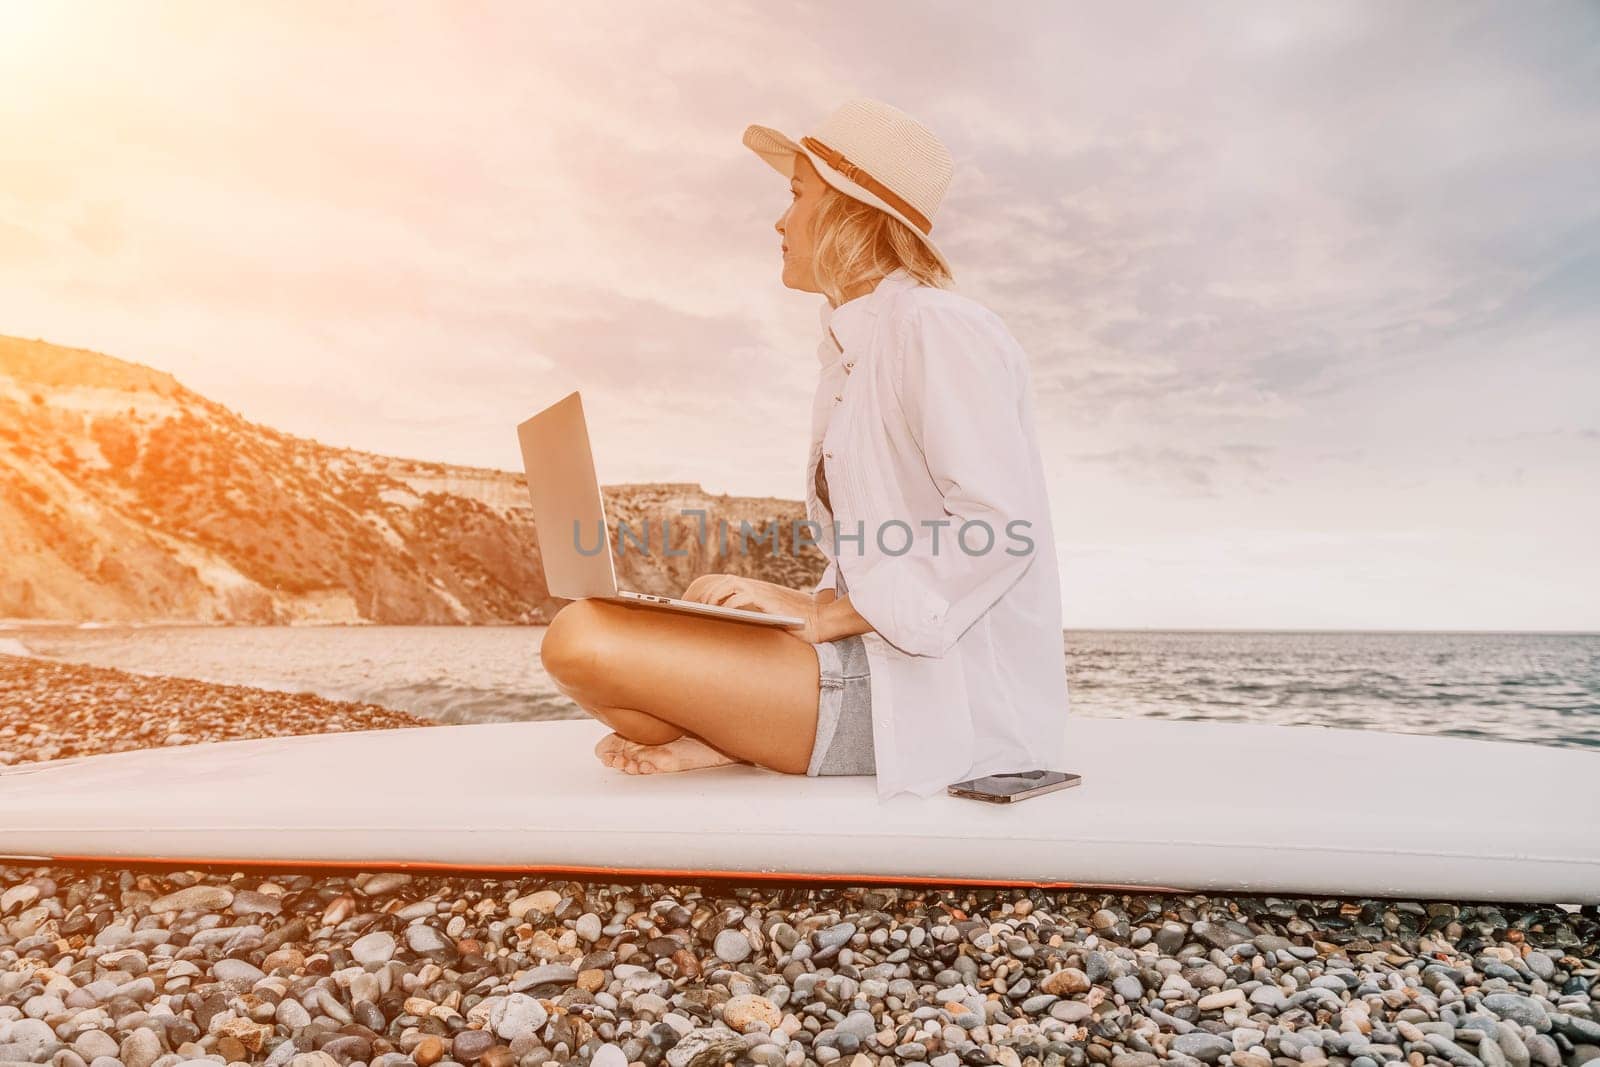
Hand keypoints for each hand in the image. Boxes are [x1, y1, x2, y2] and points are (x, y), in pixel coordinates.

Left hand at [682, 574, 822, 642]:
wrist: (821, 621)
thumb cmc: (797, 625)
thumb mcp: (771, 619)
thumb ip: (754, 618)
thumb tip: (732, 631)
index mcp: (756, 590)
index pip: (726, 583)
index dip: (707, 591)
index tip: (693, 605)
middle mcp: (757, 588)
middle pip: (723, 581)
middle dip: (704, 592)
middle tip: (691, 608)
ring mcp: (762, 592)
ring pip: (729, 585)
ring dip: (714, 595)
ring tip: (703, 609)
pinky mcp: (767, 600)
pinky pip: (742, 597)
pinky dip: (729, 604)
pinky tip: (721, 613)